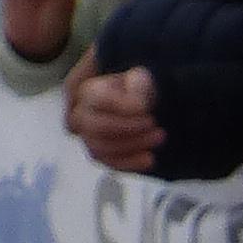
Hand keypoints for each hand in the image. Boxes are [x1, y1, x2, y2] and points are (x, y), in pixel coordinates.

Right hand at [66, 55, 165, 171]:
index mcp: (89, 91)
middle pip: (98, 127)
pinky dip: (131, 163)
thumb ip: (137, 85)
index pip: (99, 100)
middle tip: (153, 123)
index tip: (145, 107)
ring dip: (134, 145)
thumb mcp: (140, 78)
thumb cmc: (136, 90)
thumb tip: (137, 106)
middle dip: (129, 128)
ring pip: (103, 148)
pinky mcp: (100, 156)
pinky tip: (150, 158)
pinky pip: (111, 164)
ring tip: (159, 136)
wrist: (141, 109)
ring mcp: (88, 139)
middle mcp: (82, 116)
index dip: (122, 106)